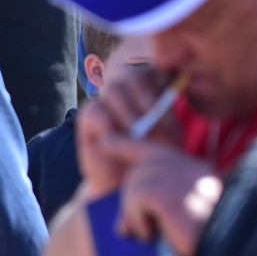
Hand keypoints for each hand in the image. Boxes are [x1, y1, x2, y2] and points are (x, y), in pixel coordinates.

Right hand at [75, 67, 178, 196]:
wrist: (125, 184)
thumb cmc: (150, 160)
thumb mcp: (166, 138)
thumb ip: (165, 115)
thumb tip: (165, 97)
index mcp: (149, 93)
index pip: (153, 71)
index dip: (160, 82)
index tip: (168, 105)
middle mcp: (127, 94)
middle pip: (133, 76)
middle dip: (144, 98)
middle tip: (151, 121)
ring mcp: (106, 103)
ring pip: (114, 89)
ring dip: (127, 111)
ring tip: (134, 134)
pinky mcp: (88, 117)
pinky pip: (95, 109)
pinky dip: (107, 123)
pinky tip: (113, 139)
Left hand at [105, 136, 220, 255]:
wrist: (231, 247)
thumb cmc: (208, 237)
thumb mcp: (182, 216)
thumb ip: (158, 206)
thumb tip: (124, 220)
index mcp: (194, 169)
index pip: (151, 149)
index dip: (125, 144)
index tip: (105, 140)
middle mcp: (187, 166)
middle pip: (138, 172)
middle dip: (128, 200)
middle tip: (126, 228)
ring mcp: (178, 175)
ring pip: (134, 186)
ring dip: (133, 215)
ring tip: (148, 234)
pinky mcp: (166, 191)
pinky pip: (135, 200)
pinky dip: (137, 221)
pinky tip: (153, 234)